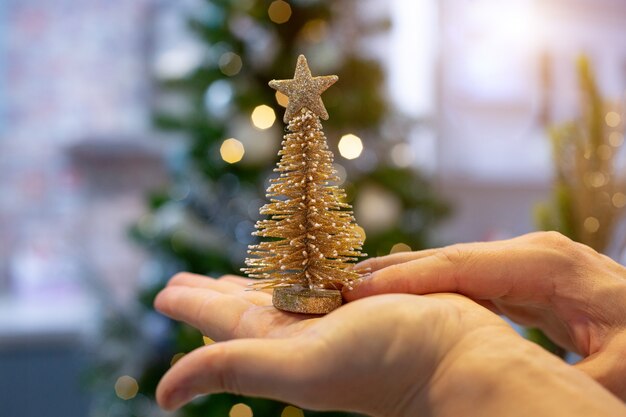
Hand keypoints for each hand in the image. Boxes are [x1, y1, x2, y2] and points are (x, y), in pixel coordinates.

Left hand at [153, 273, 521, 415]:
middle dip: (215, 293)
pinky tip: (300, 268)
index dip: (191, 305)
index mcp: (280, 347)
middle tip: (185, 278)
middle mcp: (303, 333)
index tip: (164, 290)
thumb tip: (163, 394)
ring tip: (233, 272)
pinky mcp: (366, 298)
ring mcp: (335, 315)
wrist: (460, 356)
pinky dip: (303, 272)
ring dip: (254, 281)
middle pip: (245, 308)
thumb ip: (231, 370)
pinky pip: (322, 280)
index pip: (222, 322)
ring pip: (282, 292)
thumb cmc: (386, 362)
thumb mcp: (299, 367)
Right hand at [346, 231, 625, 399]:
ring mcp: (530, 265)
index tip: (355, 292)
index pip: (462, 267)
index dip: (406, 280)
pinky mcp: (528, 280)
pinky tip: (400, 302)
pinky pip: (469, 281)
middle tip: (336, 286)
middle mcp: (535, 256)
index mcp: (552, 268)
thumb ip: (547, 382)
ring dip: (404, 281)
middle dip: (393, 272)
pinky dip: (430, 291)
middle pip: (449, 259)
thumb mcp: (609, 383)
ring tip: (355, 293)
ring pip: (453, 268)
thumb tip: (482, 388)